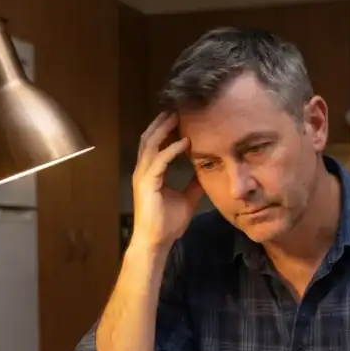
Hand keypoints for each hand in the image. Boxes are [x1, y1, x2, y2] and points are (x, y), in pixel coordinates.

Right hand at [131, 111, 203, 247]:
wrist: (156, 242)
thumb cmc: (168, 223)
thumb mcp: (187, 198)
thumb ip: (194, 183)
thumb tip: (207, 172)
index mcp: (151, 172)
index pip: (156, 144)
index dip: (165, 129)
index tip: (180, 117)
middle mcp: (143, 170)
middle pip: (150, 138)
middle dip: (162, 122)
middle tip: (177, 108)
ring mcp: (142, 176)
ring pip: (151, 144)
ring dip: (164, 129)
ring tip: (178, 116)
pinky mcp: (146, 183)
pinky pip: (160, 160)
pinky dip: (172, 149)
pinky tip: (185, 142)